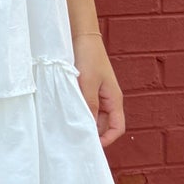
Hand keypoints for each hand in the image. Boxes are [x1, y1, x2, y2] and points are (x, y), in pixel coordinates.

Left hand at [72, 32, 124, 148]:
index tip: (91, 146)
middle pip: (104, 126)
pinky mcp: (88, 90)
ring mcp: (99, 95)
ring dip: (84, 123)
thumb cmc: (88, 57)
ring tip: (69, 128)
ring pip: (94, 117)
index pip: (117, 128)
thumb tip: (88, 128)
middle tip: (75, 140)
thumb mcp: (87, 83)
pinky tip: (66, 114)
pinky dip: (78, 112)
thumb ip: (89, 106)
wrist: (82, 37)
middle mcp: (109, 100)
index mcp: (114, 99)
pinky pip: (86, 107)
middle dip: (93, 134)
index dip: (107, 140)